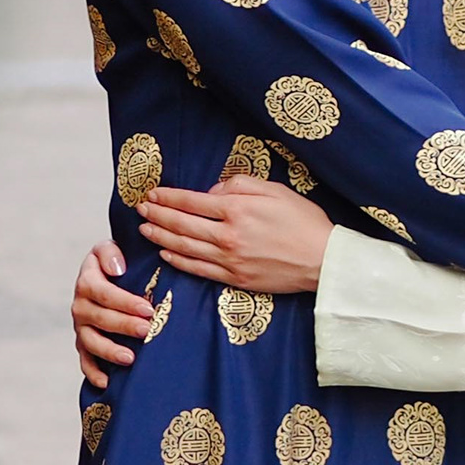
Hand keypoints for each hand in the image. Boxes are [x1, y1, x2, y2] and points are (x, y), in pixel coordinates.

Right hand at [72, 242, 156, 387]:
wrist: (105, 275)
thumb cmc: (115, 262)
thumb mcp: (109, 248)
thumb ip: (110, 253)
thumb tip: (117, 269)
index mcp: (87, 280)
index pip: (104, 293)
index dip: (125, 302)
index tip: (148, 309)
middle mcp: (80, 305)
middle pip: (99, 318)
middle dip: (124, 326)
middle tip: (147, 330)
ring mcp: (81, 327)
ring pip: (90, 342)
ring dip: (109, 351)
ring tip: (130, 358)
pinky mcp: (83, 344)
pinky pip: (84, 361)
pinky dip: (93, 372)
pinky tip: (107, 383)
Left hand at [137, 176, 329, 294]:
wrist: (324, 261)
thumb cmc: (303, 222)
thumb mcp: (274, 190)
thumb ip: (240, 185)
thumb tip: (212, 191)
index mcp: (238, 209)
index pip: (192, 201)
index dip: (168, 197)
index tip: (153, 194)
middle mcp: (229, 235)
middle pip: (182, 225)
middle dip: (157, 215)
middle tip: (140, 209)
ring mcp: (230, 260)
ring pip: (185, 248)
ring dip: (161, 237)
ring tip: (145, 230)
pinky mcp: (235, 279)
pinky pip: (199, 269)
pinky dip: (179, 261)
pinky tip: (167, 254)